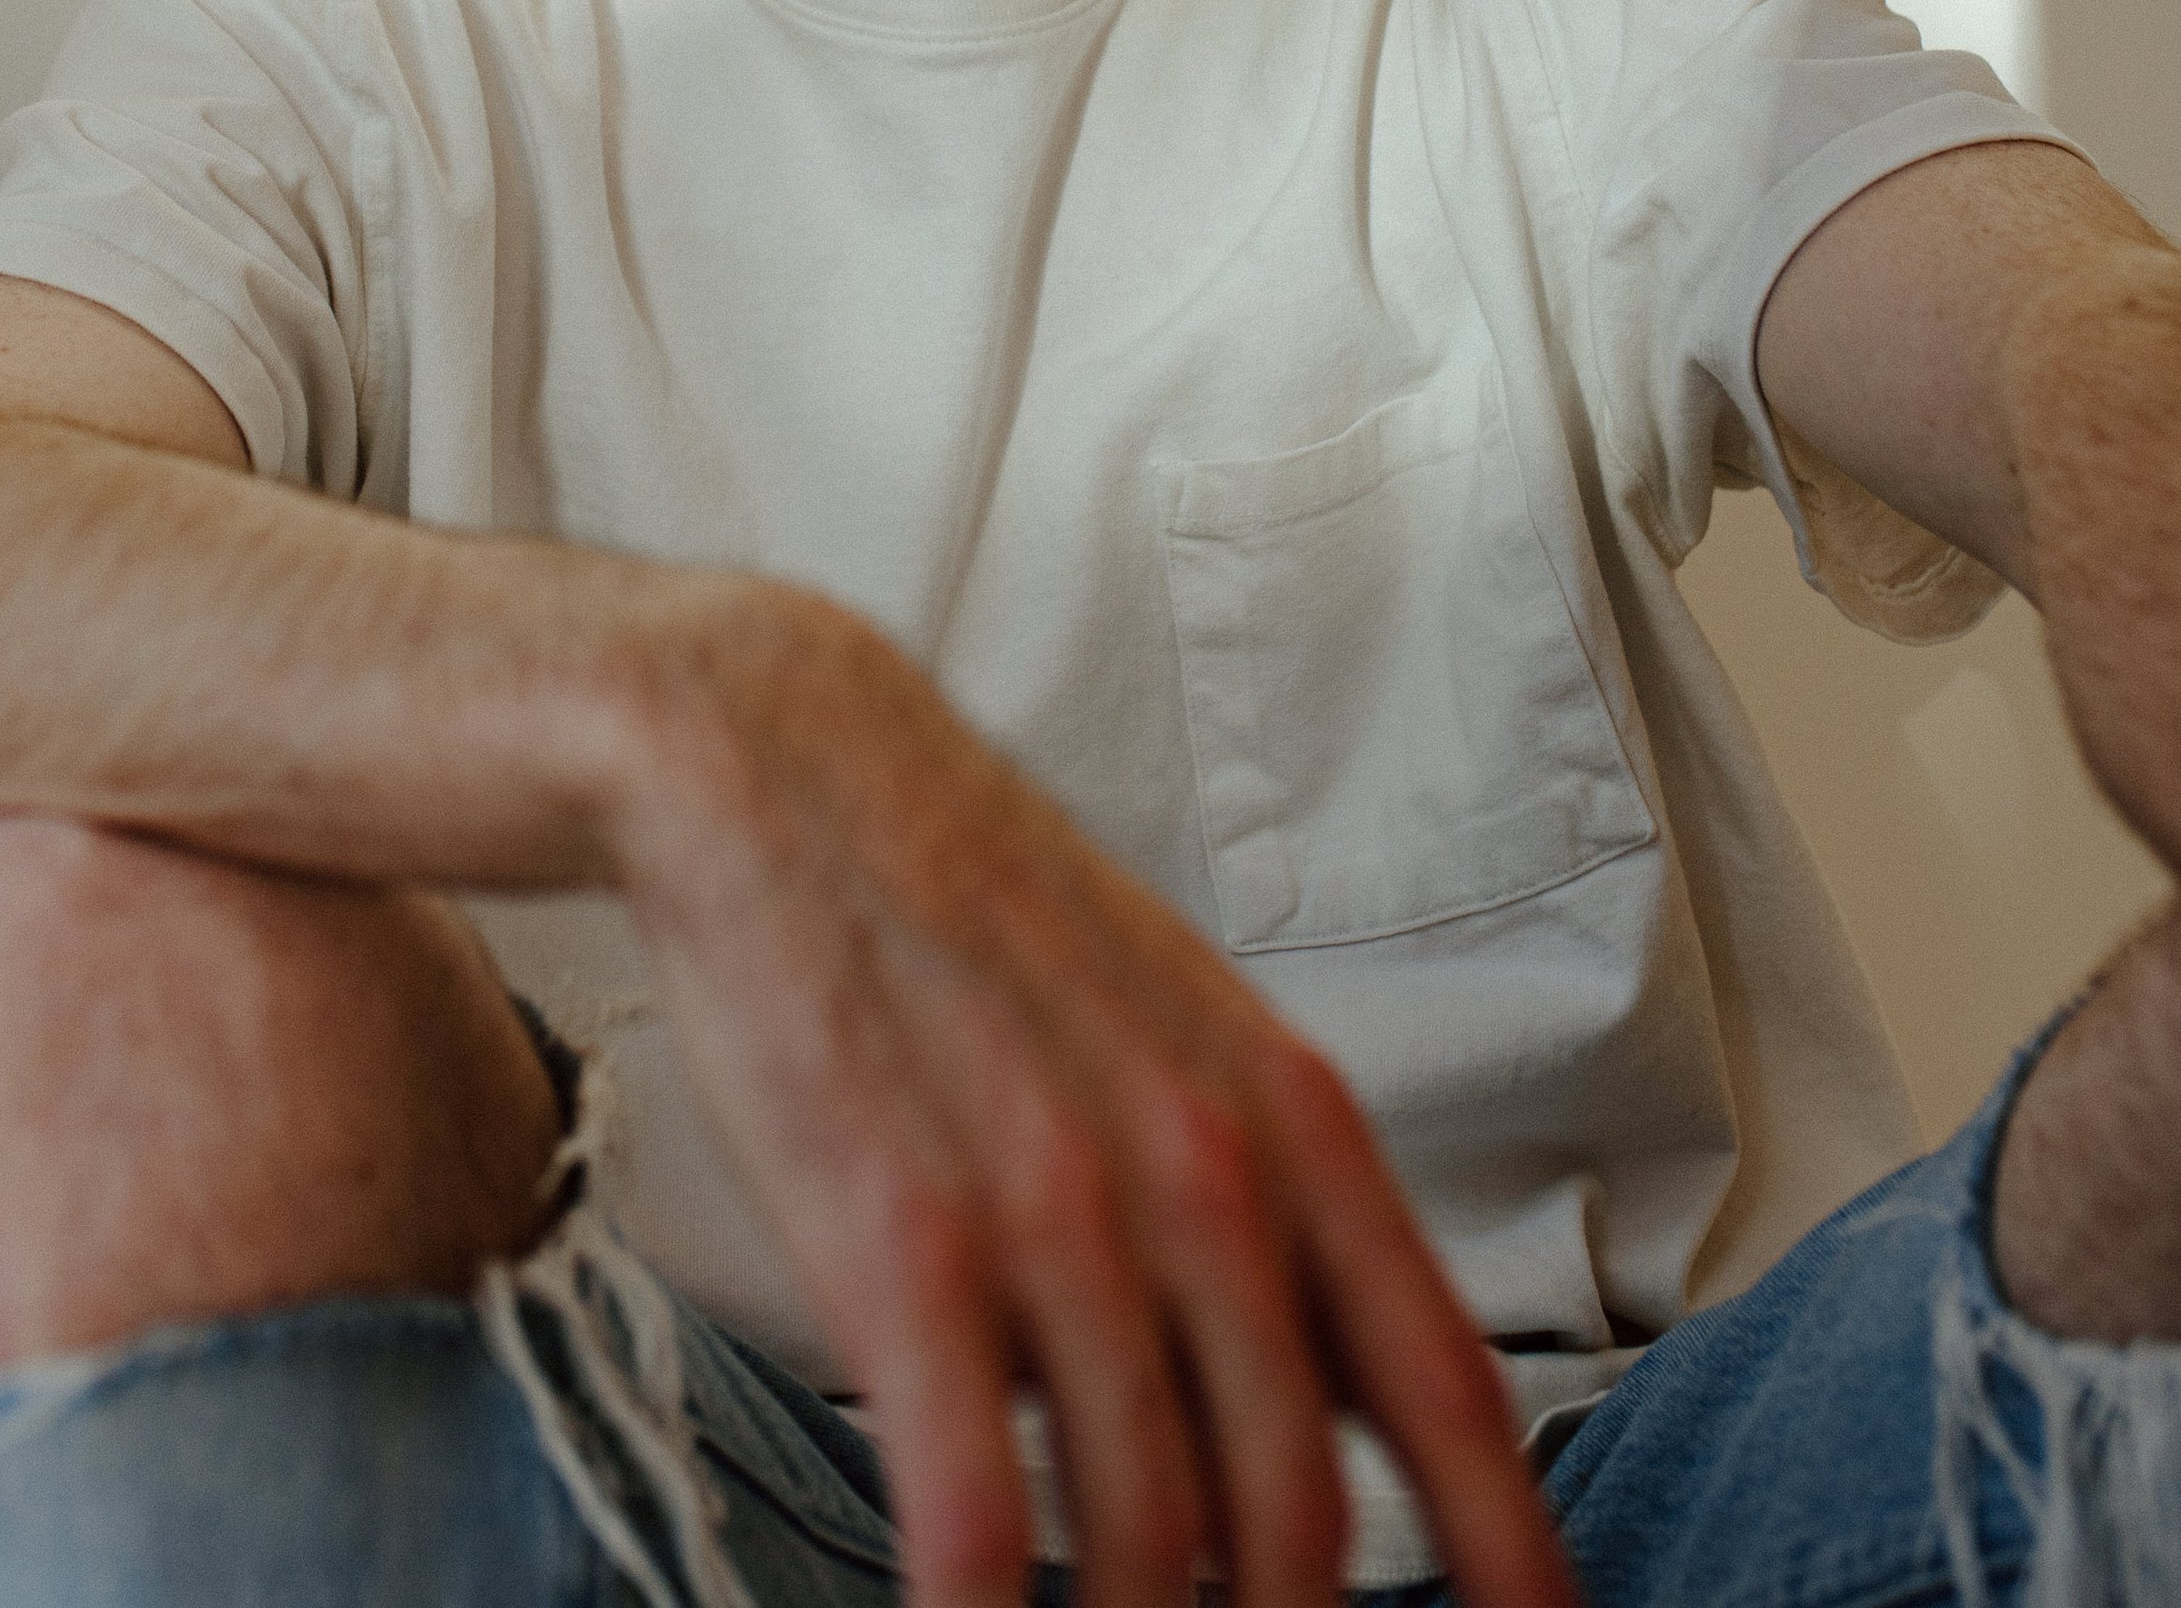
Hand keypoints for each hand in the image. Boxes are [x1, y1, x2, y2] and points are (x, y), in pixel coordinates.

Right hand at [603, 581, 1575, 1607]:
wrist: (788, 770)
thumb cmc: (982, 909)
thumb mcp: (1179, 1023)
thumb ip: (1270, 1198)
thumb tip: (1350, 1391)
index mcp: (1289, 1116)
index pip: (1445, 1385)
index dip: (1512, 1552)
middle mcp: (1204, 1176)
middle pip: (1299, 1511)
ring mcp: (1061, 1220)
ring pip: (1150, 1540)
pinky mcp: (906, 1252)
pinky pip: (978, 1519)